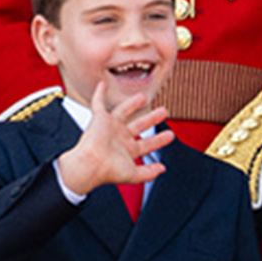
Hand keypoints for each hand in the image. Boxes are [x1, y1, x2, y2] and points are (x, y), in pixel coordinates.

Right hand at [57, 82, 173, 196]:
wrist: (91, 165)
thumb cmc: (108, 171)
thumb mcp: (133, 174)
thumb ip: (148, 173)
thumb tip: (162, 169)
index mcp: (128, 151)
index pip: (147, 143)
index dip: (159, 140)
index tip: (170, 135)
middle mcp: (119, 138)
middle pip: (139, 125)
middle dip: (152, 118)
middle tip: (164, 111)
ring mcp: (110, 127)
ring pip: (124, 111)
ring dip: (133, 103)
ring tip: (143, 97)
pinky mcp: (99, 119)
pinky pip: (98, 103)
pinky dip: (99, 94)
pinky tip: (102, 85)